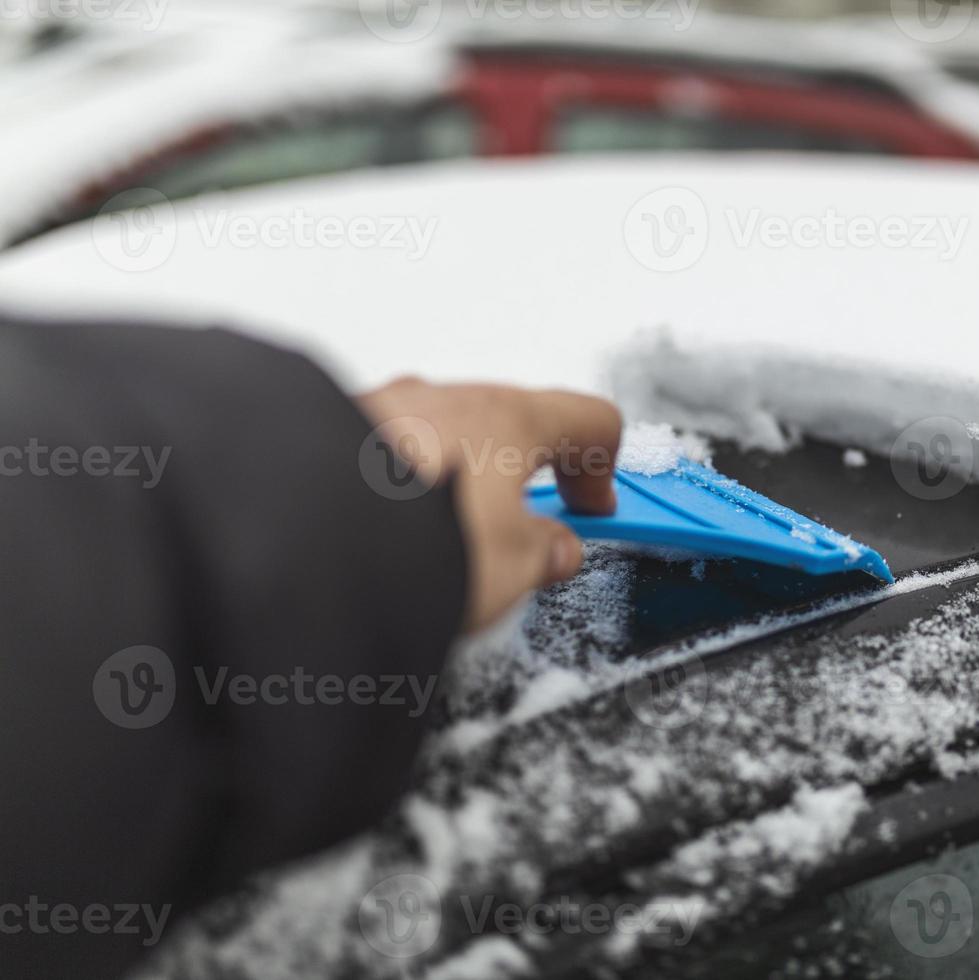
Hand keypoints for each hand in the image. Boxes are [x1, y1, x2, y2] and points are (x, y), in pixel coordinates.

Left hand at [357, 378, 620, 629]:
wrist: (300, 543)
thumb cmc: (410, 541)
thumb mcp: (515, 567)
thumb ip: (547, 552)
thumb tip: (554, 549)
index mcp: (511, 417)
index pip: (590, 420)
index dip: (604, 469)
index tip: (593, 507)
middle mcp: (449, 398)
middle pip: (514, 424)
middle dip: (526, 474)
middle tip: (526, 528)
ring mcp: (387, 407)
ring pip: (446, 434)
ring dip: (462, 476)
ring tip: (451, 540)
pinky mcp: (333, 431)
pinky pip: (388, 450)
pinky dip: (402, 483)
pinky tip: (392, 534)